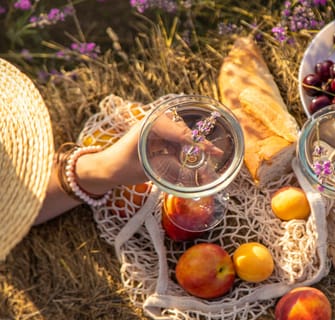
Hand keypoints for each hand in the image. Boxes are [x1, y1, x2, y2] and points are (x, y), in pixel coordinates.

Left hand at [77, 114, 223, 192]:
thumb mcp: (148, 169)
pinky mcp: (155, 135)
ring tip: (207, 156)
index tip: (212, 151)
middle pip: (183, 130)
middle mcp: (153, 122)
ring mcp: (154, 127)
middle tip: (216, 153)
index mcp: (149, 126)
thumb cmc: (121, 168)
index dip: (198, 143)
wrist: (105, 169)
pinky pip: (174, 139)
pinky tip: (189, 158)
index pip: (180, 133)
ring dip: (191, 147)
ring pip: (180, 134)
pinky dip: (182, 149)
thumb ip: (170, 166)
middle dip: (199, 143)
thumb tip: (193, 169)